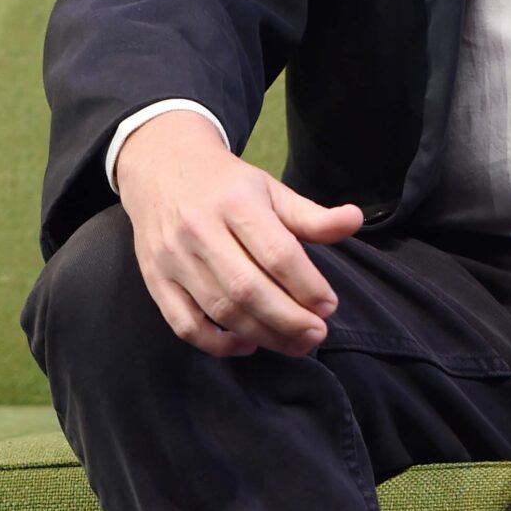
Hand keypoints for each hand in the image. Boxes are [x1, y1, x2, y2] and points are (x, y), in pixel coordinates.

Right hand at [115, 110, 363, 358]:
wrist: (161, 166)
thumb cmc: (226, 184)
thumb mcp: (270, 188)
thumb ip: (311, 214)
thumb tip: (355, 220)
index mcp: (235, 201)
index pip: (276, 252)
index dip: (307, 285)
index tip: (329, 306)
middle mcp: (199, 229)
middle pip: (247, 288)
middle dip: (288, 319)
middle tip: (316, 335)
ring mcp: (172, 257)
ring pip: (219, 309)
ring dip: (262, 334)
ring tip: (294, 344)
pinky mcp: (155, 280)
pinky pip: (184, 323)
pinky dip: (216, 343)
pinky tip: (247, 344)